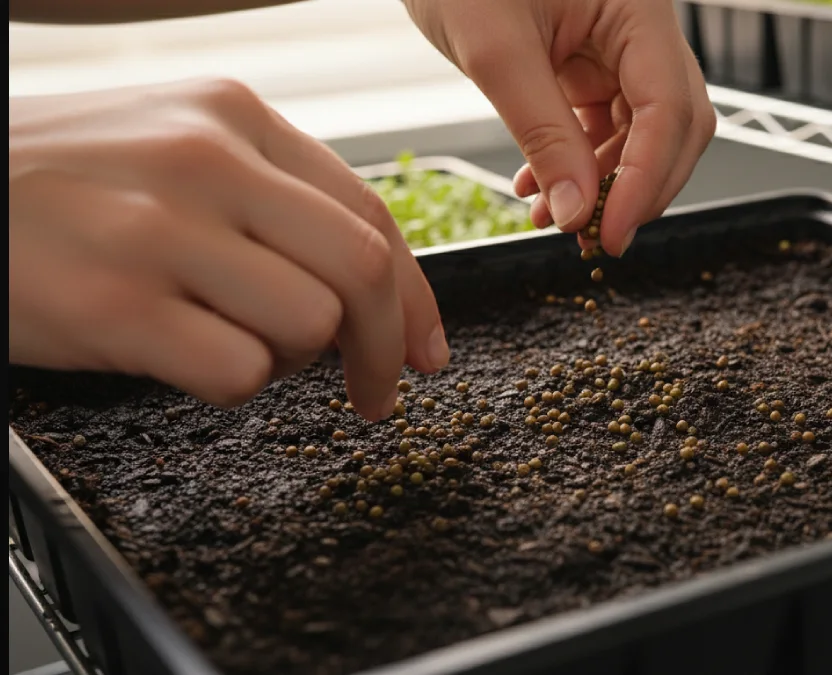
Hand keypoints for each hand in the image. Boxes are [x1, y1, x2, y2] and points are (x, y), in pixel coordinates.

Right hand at [9, 79, 447, 420]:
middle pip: (362, 271)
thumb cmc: (62, 185)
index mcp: (233, 116)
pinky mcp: (114, 304)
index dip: (417, 296)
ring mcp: (158, 230)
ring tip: (232, 345)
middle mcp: (205, 161)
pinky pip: (238, 374)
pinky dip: (228, 386)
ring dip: (290, 361)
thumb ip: (273, 201)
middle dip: (388, 348)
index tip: (426, 349)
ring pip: (309, 324)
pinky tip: (182, 359)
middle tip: (377, 391)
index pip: (371, 213)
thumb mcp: (174, 150)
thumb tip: (377, 290)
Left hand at [404, 0, 715, 256]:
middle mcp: (640, 28)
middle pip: (676, 125)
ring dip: (606, 185)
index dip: (648, 179)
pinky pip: (605, 126)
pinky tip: (543, 190)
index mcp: (637, 6)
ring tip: (555, 219)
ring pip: (643, 133)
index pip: (670, 107)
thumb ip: (542, 133)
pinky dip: (581, 165)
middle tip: (598, 239)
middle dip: (641, 188)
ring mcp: (618, 48)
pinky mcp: (590, 65)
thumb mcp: (495, 50)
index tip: (612, 233)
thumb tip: (578, 211)